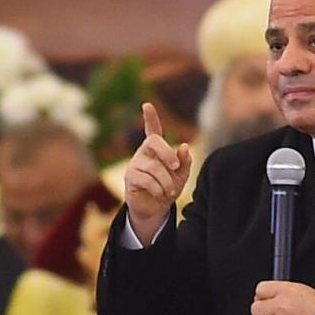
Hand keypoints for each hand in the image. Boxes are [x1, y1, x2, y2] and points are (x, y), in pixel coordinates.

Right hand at [123, 103, 192, 245]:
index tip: (147, 105)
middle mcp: (144, 152)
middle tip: (175, 166)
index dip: (150, 117)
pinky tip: (160, 194)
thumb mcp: (181, 175)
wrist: (156, 209)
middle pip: (154, 142)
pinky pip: (147, 180)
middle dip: (167, 153)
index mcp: (156, 149)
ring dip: (167, 181)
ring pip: (154, 167)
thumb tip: (184, 147)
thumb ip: (184, 162)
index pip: (152, 129)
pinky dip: (158, 189)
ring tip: (170, 190)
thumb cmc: (168, 188)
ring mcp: (135, 164)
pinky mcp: (130, 178)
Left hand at [249, 281, 314, 314]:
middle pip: (255, 308)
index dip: (262, 295)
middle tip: (270, 312)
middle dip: (262, 310)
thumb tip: (269, 295)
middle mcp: (281, 306)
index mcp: (286, 291)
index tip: (264, 298)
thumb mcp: (302, 290)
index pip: (260, 289)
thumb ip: (283, 291)